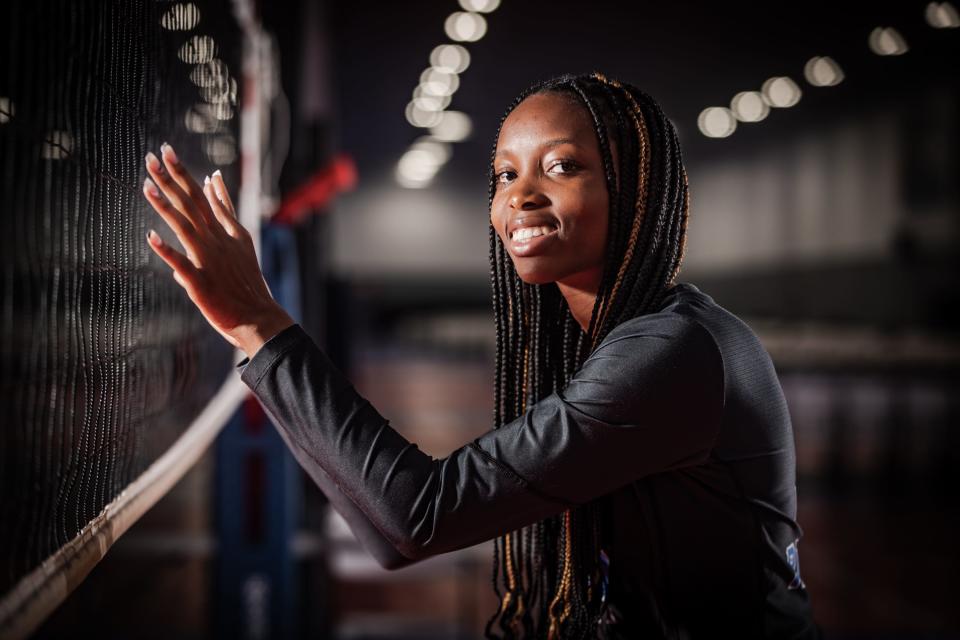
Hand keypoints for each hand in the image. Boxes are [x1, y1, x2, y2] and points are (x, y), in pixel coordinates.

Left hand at [142, 142, 293, 357]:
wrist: (260, 319)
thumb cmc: (248, 290)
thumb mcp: (242, 251)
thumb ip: (223, 228)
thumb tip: (205, 207)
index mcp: (228, 234)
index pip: (205, 199)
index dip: (186, 176)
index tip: (171, 156)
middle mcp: (219, 241)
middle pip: (193, 203)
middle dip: (174, 177)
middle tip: (156, 153)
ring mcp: (209, 260)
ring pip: (184, 225)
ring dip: (165, 204)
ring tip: (147, 182)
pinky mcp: (201, 282)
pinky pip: (180, 264)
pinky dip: (165, 250)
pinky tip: (150, 236)